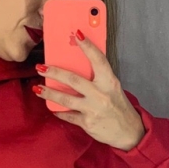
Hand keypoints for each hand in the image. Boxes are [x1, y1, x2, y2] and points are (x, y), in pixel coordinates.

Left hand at [33, 31, 146, 150]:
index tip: (77, 34)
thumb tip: (78, 67)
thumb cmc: (120, 109)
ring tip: (38, 89)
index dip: (88, 46)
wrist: (130, 134)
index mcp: (110, 83)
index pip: (98, 60)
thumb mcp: (113, 90)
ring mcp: (93, 109)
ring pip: (65, 98)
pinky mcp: (87, 123)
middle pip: (73, 79)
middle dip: (54, 72)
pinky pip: (68, 115)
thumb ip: (99, 79)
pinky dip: (59, 111)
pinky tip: (53, 107)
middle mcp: (101, 95)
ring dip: (49, 92)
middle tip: (41, 67)